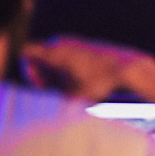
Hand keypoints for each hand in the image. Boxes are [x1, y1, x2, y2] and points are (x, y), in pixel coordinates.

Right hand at [19, 36, 152, 101]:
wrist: (128, 68)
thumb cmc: (101, 83)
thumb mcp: (75, 98)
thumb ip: (56, 102)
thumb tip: (45, 113)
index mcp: (55, 53)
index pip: (26, 52)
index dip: (27, 71)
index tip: (41, 86)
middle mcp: (63, 42)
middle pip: (39, 56)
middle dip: (42, 75)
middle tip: (54, 91)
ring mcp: (75, 41)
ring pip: (54, 56)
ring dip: (56, 73)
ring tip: (69, 88)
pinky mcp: (86, 45)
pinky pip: (68, 55)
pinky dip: (69, 68)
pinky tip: (82, 81)